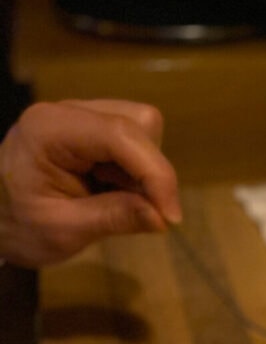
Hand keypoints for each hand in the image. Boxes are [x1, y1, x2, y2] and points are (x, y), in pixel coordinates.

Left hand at [0, 99, 180, 265]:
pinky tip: (112, 192)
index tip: (170, 218)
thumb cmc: (16, 226)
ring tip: (116, 202)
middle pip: (139, 123)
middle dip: (150, 173)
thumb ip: (114, 218)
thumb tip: (163, 218)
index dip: (156, 173)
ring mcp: (80, 118)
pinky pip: (134, 142)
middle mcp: (68, 112)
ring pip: (142, 129)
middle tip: (141, 215)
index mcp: (50, 129)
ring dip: (144, 172)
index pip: (121, 135)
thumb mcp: (62, 231)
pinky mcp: (90, 131)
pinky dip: (135, 172)